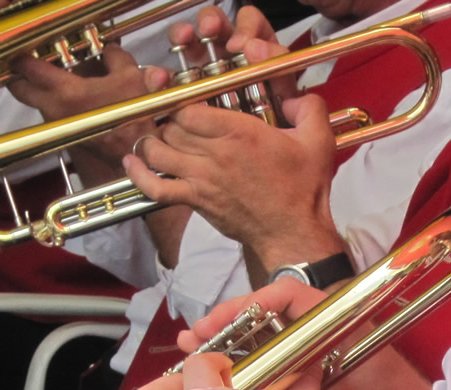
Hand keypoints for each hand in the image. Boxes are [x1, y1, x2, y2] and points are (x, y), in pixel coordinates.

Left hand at [8, 46, 170, 165]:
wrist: (137, 151)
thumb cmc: (132, 117)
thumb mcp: (131, 77)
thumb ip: (116, 56)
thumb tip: (109, 49)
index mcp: (67, 92)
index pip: (29, 68)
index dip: (20, 55)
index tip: (19, 47)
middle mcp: (55, 110)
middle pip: (19, 90)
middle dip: (17, 75)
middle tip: (23, 62)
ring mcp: (58, 124)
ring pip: (34, 102)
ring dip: (35, 88)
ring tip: (47, 74)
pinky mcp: (66, 133)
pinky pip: (48, 112)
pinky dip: (50, 100)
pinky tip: (66, 91)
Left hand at [121, 95, 342, 262]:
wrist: (294, 232)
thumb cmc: (304, 189)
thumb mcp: (318, 140)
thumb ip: (309, 107)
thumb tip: (294, 96)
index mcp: (240, 132)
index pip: (189, 107)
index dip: (182, 102)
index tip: (188, 103)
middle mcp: (215, 153)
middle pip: (170, 126)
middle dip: (167, 120)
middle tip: (174, 120)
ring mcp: (201, 179)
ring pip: (157, 151)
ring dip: (150, 141)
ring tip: (155, 137)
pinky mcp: (196, 201)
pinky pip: (156, 187)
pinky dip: (139, 175)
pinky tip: (132, 164)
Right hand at [183, 280, 450, 389]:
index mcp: (334, 318)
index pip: (285, 294)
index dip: (246, 305)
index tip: (216, 324)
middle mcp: (320, 326)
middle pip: (264, 314)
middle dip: (226, 326)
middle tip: (194, 340)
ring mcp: (312, 347)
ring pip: (263, 338)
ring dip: (230, 347)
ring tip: (195, 355)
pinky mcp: (306, 370)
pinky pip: (271, 362)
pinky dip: (246, 369)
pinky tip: (219, 380)